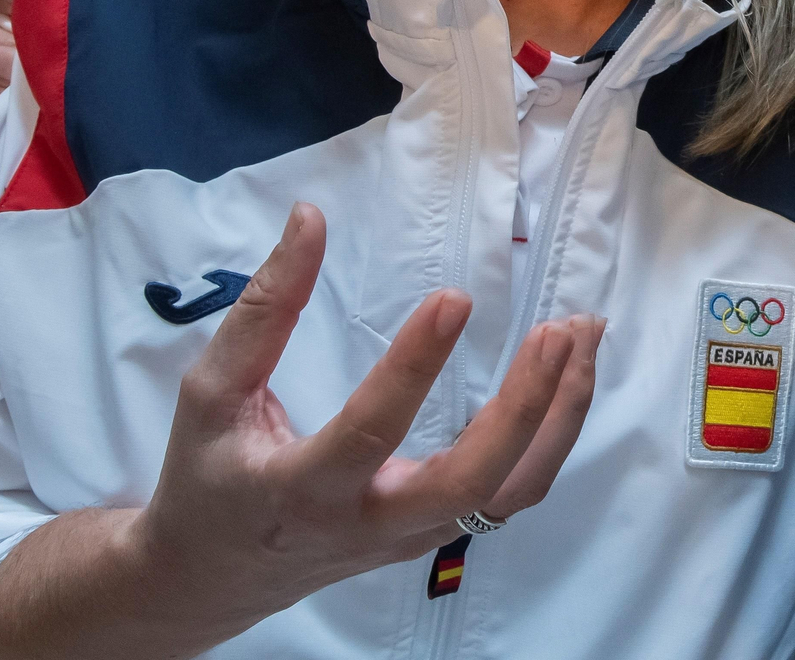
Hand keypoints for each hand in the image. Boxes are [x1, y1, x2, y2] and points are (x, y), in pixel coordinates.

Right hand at [0, 201, 603, 658]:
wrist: (212, 576)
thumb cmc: (209, 474)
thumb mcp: (210, 393)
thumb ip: (262, 309)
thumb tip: (311, 216)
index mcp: (302, 489)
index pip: (369, 429)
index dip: (414, 365)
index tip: (455, 297)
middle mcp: (368, 523)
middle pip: (468, 483)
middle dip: (524, 408)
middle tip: (558, 330)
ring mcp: (414, 535)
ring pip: (510, 492)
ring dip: (560, 416)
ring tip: (585, 335)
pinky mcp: (439, 530)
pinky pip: (513, 491)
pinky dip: (554, 434)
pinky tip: (571, 374)